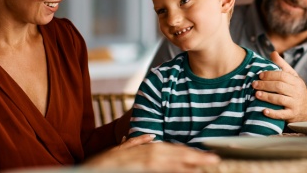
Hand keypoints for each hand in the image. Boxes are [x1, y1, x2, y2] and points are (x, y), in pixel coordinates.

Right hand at [85, 136, 219, 171]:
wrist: (91, 169)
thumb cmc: (106, 162)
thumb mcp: (122, 149)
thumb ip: (137, 142)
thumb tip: (150, 136)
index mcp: (148, 149)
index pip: (174, 150)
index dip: (191, 152)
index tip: (206, 155)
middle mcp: (150, 154)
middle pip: (179, 156)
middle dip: (198, 158)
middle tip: (215, 159)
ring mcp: (147, 163)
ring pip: (174, 164)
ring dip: (191, 164)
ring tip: (206, 165)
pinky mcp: (143, 169)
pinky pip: (163, 171)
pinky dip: (175, 171)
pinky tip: (187, 172)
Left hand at [253, 51, 306, 121]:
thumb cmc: (297, 90)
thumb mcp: (293, 77)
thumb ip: (282, 65)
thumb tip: (273, 53)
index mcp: (295, 81)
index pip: (282, 75)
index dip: (270, 74)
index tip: (260, 75)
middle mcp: (296, 92)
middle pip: (279, 86)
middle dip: (265, 85)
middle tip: (254, 84)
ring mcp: (294, 104)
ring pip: (279, 99)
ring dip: (267, 97)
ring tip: (256, 94)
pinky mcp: (292, 115)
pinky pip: (282, 114)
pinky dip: (272, 113)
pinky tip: (263, 111)